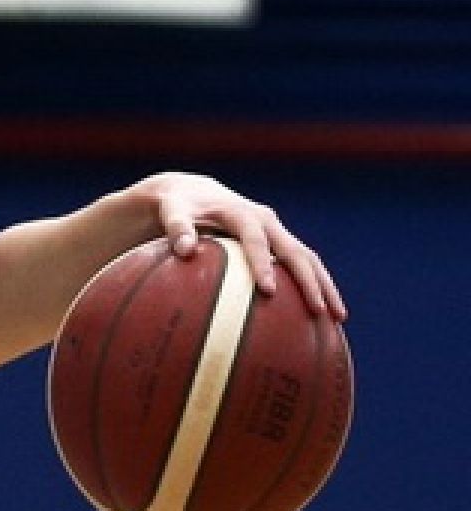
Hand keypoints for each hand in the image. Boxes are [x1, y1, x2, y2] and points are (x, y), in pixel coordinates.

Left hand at [139, 172, 347, 319]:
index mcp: (243, 214)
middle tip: (320, 311)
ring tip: (338, 318)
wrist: (195, 192)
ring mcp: (277, 232)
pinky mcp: (280, 242)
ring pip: (308, 259)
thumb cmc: (179, 207)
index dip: (262, 264)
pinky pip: (303, 264)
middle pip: (296, 252)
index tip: (268, 291)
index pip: (256, 241)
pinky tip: (323, 314)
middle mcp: (267, 221)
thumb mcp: (172, 212)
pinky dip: (316, 285)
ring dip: (324, 286)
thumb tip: (183, 250)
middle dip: (309, 281)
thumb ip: (176, 229)